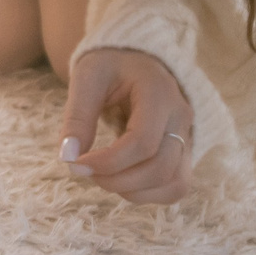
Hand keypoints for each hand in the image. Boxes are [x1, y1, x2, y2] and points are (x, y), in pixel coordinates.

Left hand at [61, 48, 196, 203]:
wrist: (132, 59)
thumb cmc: (109, 65)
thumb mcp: (87, 78)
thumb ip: (77, 116)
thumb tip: (68, 157)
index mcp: (159, 92)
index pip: (142, 141)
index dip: (108, 162)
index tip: (76, 164)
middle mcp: (181, 116)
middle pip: (160, 167)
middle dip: (117, 181)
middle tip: (84, 172)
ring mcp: (187, 136)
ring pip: (173, 183)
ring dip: (133, 192)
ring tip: (102, 177)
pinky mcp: (183, 152)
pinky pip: (176, 186)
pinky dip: (148, 195)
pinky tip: (121, 182)